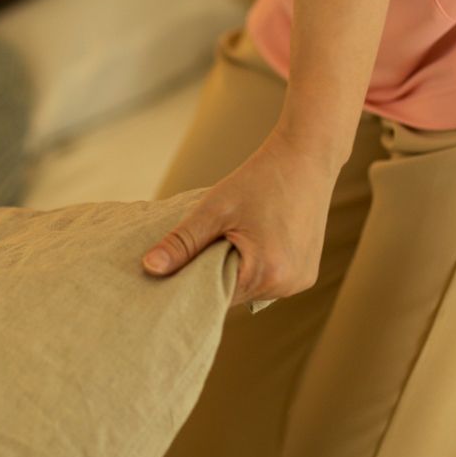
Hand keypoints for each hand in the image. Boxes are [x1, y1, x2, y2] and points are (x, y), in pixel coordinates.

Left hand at [141, 129, 340, 309]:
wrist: (306, 158)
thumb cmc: (260, 179)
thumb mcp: (214, 209)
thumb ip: (181, 242)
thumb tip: (149, 268)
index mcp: (267, 273)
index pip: (215, 298)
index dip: (193, 284)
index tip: (175, 269)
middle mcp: (288, 286)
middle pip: (234, 295)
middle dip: (214, 277)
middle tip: (199, 247)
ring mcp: (301, 282)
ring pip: (252, 289)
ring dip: (236, 272)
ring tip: (229, 240)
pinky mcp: (307, 274)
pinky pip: (270, 280)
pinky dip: (256, 267)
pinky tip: (252, 241)